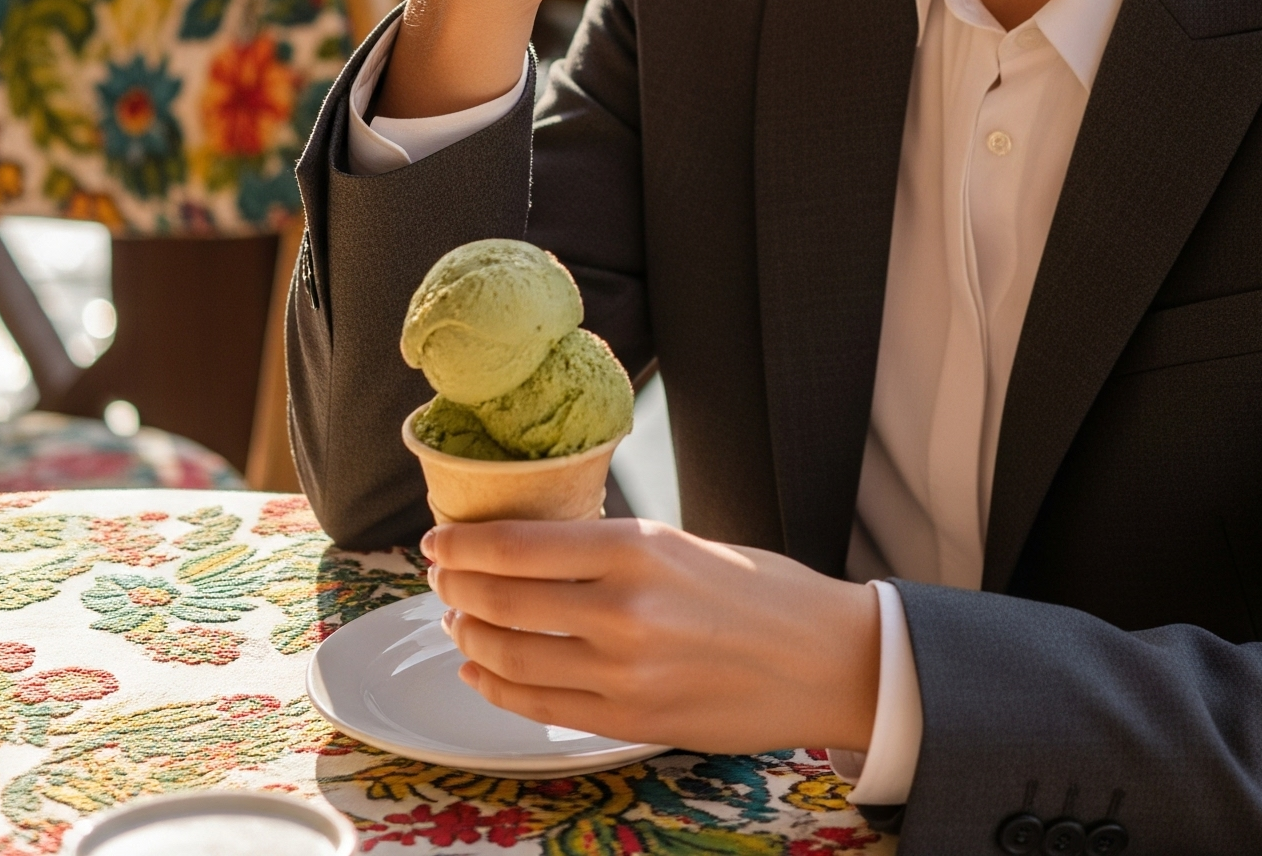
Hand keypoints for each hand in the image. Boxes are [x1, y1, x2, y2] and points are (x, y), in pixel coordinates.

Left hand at [424, 518, 882, 754]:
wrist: (823, 659)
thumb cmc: (764, 591)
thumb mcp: (685, 543)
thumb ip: (613, 549)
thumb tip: (536, 548)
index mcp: (639, 548)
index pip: (519, 545)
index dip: (463, 545)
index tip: (438, 540)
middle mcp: (621, 609)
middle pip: (500, 600)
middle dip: (456, 587)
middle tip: (442, 576)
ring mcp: (620, 673)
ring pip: (507, 656)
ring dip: (469, 637)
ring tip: (461, 620)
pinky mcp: (626, 721)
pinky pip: (535, 706)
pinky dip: (495, 688)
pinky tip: (482, 671)